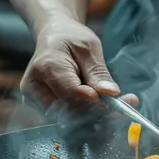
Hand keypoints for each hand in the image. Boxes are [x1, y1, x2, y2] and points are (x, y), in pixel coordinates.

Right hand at [21, 14, 137, 112]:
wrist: (52, 37)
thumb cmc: (71, 38)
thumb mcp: (89, 47)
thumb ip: (98, 72)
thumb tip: (111, 94)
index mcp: (45, 67)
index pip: (71, 93)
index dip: (95, 102)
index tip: (116, 103)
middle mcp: (35, 88)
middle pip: (69, 111)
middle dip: (98, 114)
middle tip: (123, 109)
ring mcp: (36, 101)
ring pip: (69, 120)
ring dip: (95, 120)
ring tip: (119, 110)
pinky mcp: (43, 109)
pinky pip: (68, 118)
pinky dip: (88, 118)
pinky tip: (106, 111)